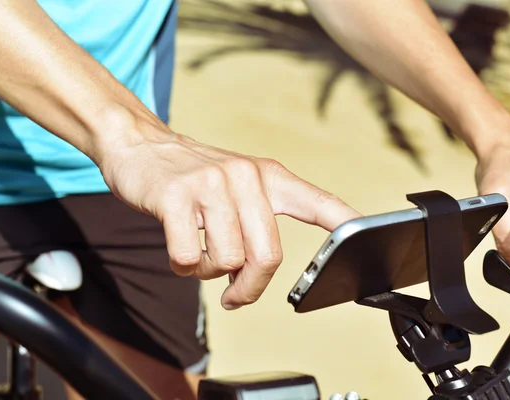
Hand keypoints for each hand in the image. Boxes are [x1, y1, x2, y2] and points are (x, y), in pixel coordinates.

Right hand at [98, 119, 361, 309]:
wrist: (140, 145)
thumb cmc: (194, 177)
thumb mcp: (238, 187)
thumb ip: (258, 225)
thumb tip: (261, 273)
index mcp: (268, 177)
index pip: (319, 202)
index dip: (345, 224)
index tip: (369, 240)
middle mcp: (245, 176)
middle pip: (267, 255)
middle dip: (249, 286)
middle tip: (234, 295)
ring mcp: (210, 184)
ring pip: (226, 260)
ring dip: (210, 272)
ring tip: (199, 252)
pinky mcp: (175, 196)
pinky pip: (189, 257)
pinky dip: (183, 266)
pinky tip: (179, 246)